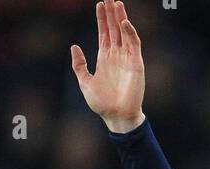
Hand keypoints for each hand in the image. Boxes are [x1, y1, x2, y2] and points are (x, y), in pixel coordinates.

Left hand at [71, 0, 144, 132]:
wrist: (117, 117)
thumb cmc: (102, 104)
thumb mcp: (85, 83)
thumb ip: (79, 65)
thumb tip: (74, 46)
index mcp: (104, 58)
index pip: (104, 33)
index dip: (101, 19)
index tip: (99, 4)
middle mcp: (116, 55)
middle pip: (114, 29)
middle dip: (111, 13)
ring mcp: (127, 58)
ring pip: (124, 32)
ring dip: (121, 17)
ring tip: (117, 3)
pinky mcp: (136, 63)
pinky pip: (134, 43)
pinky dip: (130, 32)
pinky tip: (123, 22)